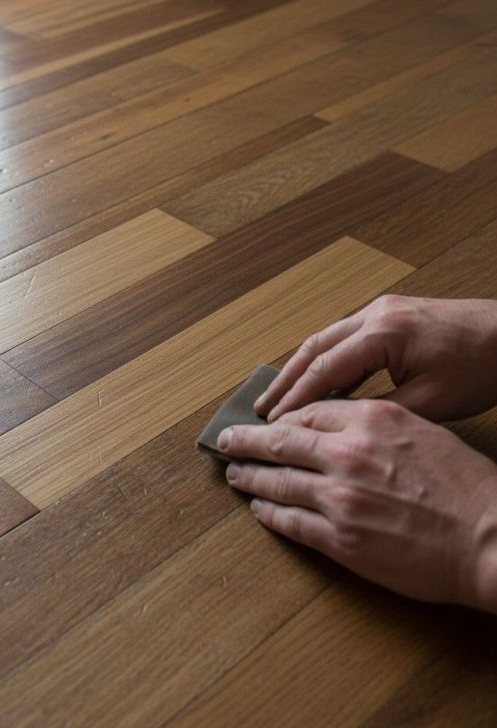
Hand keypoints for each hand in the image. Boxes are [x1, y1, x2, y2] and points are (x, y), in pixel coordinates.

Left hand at [218, 399, 496, 611]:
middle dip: (246, 441)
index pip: (307, 412)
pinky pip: (290, 522)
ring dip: (250, 477)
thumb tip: (333, 421)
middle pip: (280, 441)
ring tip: (234, 474)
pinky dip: (269, 513)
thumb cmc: (464, 484)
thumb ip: (372, 420)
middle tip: (226, 441)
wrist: (491, 539)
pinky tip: (259, 509)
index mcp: (370, 420)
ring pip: (277, 482)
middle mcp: (347, 454)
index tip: (267, 423)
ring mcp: (339, 498)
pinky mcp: (340, 539)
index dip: (280, 419)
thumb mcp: (420, 429)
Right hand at [255, 295, 496, 422]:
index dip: (296, 398)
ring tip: (278, 398)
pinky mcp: (388, 315)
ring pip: (324, 340)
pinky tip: (317, 384)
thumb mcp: (433, 401)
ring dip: (300, 369)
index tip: (275, 423)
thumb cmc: (483, 365)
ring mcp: (380, 310)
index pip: (324, 368)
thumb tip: (339, 426)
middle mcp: (374, 313)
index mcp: (383, 332)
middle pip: (313, 347)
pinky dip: (324, 362)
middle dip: (285, 380)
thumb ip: (380, 412)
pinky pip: (343, 338)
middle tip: (261, 409)